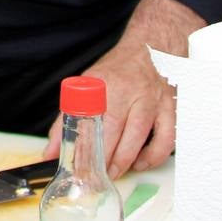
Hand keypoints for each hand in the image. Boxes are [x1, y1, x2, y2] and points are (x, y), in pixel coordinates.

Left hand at [43, 0, 204, 178]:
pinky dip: (153, 156)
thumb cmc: (118, 69)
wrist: (152, 47)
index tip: (73, 161)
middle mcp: (127, 90)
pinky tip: (141, 163)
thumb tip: (51, 149)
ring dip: (125, 160)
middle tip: (93, 173)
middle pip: (112, 129)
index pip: (86, 117)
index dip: (80, 143)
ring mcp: (151, 100)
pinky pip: (165, 140)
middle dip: (102, 157)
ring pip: (138, 136)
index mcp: (102, 83)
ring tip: (113, 172)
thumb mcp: (87, 84)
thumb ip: (67, 116)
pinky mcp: (170, 109)